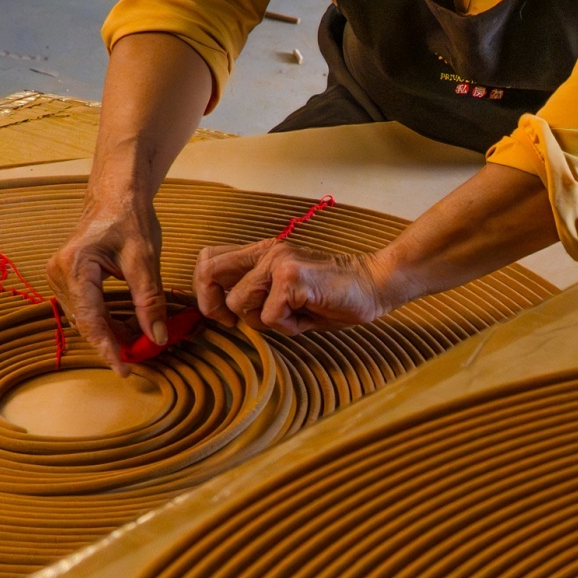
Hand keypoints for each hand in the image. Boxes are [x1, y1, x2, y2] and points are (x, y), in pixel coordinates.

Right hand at [48, 191, 169, 376]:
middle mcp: (59, 274)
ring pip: (87, 319)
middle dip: (113, 343)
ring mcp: (60, 277)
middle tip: (141, 359)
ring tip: (140, 343)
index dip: (108, 349)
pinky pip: (87, 309)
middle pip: (86, 323)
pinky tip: (129, 328)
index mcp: (74, 267)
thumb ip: (149, 301)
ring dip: (112, 333)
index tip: (125, 370)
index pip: (91, 320)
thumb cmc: (128, 218)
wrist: (115, 194)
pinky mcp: (68, 279)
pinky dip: (107, 321)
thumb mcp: (144, 260)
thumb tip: (156, 337)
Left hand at [193, 236, 392, 335]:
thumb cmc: (332, 295)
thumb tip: (226, 312)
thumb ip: (257, 292)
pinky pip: (268, 316)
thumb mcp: (286, 290)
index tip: (223, 314)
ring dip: (262, 322)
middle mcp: (266, 251)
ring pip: (239, 303)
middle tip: (232, 322)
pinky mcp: (291, 277)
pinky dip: (286, 326)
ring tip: (291, 316)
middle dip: (212, 305)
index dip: (204, 290)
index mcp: (262, 252)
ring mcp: (278, 261)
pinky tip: (306, 316)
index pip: (209, 258)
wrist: (374, 284)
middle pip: (207, 271)